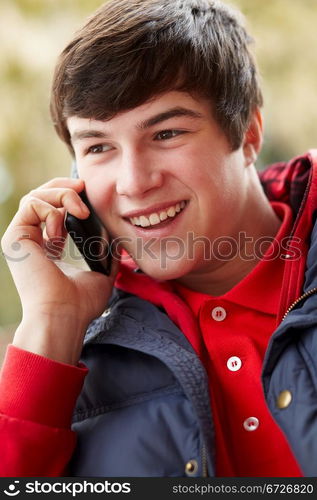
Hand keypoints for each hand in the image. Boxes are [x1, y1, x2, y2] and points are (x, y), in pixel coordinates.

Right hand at [1, 177, 118, 363]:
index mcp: (47, 248)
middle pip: (40, 197)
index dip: (68, 197)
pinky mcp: (15, 237)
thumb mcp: (100, 273)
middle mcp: (31, 241)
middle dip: (63, 187)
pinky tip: (63, 230)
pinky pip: (31, 204)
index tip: (87, 194)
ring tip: (80, 212)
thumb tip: (117, 238)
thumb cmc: (80, 303)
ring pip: (34, 196)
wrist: (63, 316)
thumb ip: (106, 254)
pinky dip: (51, 209)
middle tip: (83, 186)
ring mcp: (21, 239)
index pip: (52, 210)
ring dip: (61, 196)